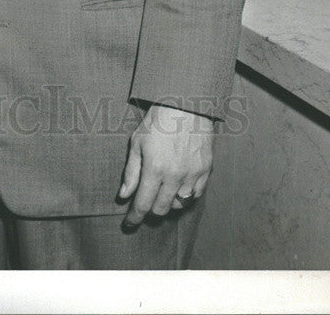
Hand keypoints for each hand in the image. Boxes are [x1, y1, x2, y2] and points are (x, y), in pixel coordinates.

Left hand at [118, 104, 213, 225]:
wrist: (186, 105)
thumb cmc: (157, 121)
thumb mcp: (137, 142)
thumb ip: (131, 172)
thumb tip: (124, 196)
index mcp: (155, 168)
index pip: (143, 204)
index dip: (135, 217)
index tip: (129, 223)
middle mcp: (175, 175)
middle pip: (161, 209)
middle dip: (150, 210)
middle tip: (145, 202)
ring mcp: (193, 174)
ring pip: (179, 205)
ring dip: (168, 203)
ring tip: (161, 192)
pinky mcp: (206, 170)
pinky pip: (196, 195)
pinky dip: (185, 196)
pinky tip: (178, 187)